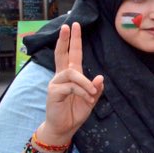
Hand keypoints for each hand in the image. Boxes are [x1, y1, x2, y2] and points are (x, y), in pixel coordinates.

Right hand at [42, 23, 103, 143]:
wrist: (64, 127)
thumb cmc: (76, 111)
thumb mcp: (92, 99)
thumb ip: (96, 88)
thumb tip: (100, 77)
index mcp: (71, 75)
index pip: (72, 54)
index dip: (73, 40)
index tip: (73, 26)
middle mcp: (62, 76)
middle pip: (62, 54)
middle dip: (65, 39)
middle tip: (68, 25)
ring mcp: (56, 83)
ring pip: (72, 73)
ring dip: (85, 83)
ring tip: (92, 93)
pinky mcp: (53, 92)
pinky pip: (71, 87)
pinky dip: (83, 92)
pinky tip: (87, 99)